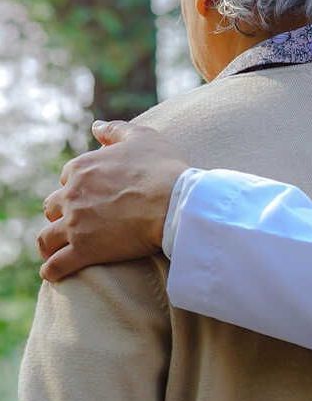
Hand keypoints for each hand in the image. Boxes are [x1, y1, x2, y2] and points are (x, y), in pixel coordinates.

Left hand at [38, 121, 189, 282]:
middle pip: (53, 207)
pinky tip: (55, 273)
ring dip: (50, 244)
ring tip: (57, 251)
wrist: (176, 203)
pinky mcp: (84, 250)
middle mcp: (72, 195)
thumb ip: (116, 130)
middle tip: (77, 224)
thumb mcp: (143, 137)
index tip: (93, 197)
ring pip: (47, 237)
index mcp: (82, 168)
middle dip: (61, 214)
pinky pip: (57, 265)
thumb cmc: (164, 169)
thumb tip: (96, 126)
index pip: (67, 179)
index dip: (79, 188)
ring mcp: (76, 223)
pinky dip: (53, 270)